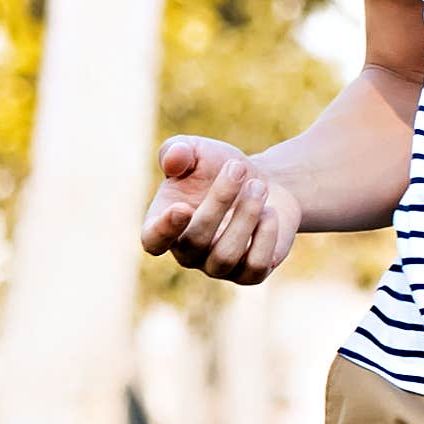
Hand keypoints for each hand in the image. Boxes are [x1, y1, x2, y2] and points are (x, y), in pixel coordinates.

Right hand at [138, 135, 298, 284]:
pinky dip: (266, 236)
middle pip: (196, 241)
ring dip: (246, 216)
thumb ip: (178, 149)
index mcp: (165, 224)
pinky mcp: (249, 274)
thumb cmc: (220, 167)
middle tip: (238, 168)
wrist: (263, 182)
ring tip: (259, 186)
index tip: (182, 207)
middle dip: (220, 200)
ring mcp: (217, 267)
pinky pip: (255, 266)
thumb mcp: (198, 150)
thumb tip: (172, 159)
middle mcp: (187, 253)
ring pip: (226, 256)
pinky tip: (270, 213)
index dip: (163, 230)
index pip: (153, 240)